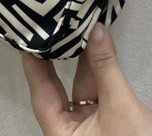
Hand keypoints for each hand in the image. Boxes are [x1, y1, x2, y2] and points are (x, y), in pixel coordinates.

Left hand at [21, 22, 151, 135]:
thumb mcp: (120, 106)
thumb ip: (106, 67)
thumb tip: (95, 32)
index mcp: (62, 135)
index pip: (40, 93)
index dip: (34, 64)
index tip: (31, 37)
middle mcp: (71, 132)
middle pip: (57, 89)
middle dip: (58, 58)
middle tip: (53, 27)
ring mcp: (89, 128)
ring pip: (79, 88)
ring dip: (83, 61)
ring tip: (80, 29)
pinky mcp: (107, 125)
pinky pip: (96, 93)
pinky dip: (98, 71)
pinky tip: (99, 49)